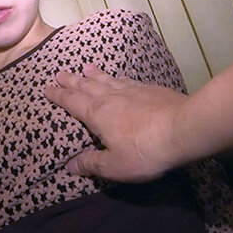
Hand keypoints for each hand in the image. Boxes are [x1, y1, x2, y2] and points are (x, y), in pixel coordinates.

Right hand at [44, 64, 187, 182]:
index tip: (47, 88)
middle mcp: (111, 97)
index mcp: (97, 114)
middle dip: (72, 80)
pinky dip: (117, 77)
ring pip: (107, 79)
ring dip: (94, 74)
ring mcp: (132, 90)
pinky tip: (119, 77)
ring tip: (85, 67)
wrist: (185, 128)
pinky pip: (127, 80)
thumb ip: (91, 163)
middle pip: (87, 85)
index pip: (72, 102)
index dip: (58, 95)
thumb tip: (69, 165)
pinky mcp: (151, 90)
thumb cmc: (146, 151)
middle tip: (60, 72)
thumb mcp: (114, 165)